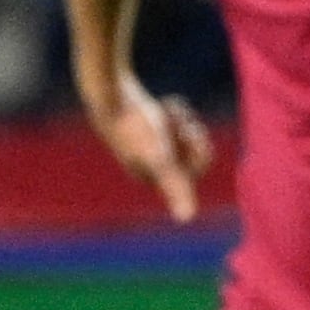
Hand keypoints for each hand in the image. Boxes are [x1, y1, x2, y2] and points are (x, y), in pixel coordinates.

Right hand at [91, 77, 213, 221]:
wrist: (110, 92)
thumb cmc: (136, 127)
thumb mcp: (161, 157)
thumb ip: (175, 186)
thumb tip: (187, 218)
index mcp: (149, 177)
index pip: (194, 169)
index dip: (198, 148)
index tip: (189, 132)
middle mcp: (144, 163)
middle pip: (188, 153)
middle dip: (189, 132)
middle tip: (178, 118)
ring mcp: (141, 142)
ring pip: (180, 134)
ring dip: (181, 119)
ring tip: (169, 108)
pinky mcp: (140, 121)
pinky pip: (169, 120)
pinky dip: (172, 110)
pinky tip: (165, 102)